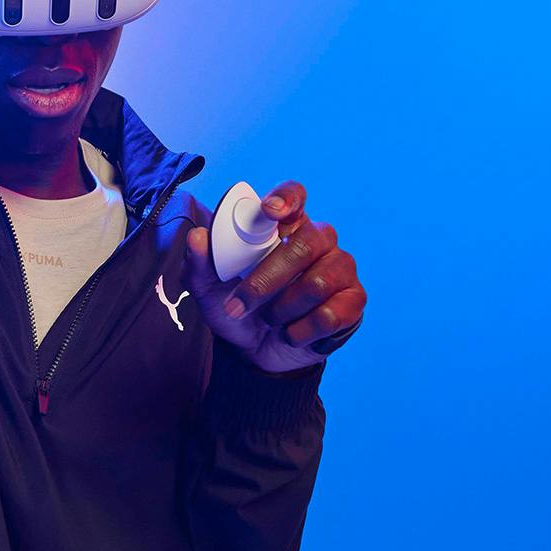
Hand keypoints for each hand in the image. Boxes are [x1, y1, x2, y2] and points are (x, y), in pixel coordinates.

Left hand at [185, 181, 366, 372]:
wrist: (255, 353)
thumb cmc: (237, 309)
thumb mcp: (208, 292)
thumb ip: (198, 265)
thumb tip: (197, 237)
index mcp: (284, 227)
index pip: (294, 196)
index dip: (287, 198)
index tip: (270, 212)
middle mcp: (318, 241)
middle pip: (306, 243)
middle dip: (267, 279)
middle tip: (239, 305)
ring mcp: (340, 269)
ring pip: (317, 283)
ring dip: (282, 310)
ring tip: (271, 320)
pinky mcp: (353, 301)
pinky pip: (331, 314)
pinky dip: (301, 331)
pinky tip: (292, 333)